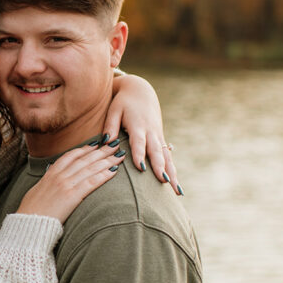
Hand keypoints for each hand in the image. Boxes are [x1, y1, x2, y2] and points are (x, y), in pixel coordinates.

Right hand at [16, 142, 122, 222]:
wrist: (28, 223)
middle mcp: (59, 176)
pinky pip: (91, 182)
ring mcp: (66, 184)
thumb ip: (46, 184)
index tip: (96, 144)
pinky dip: (104, 175)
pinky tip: (113, 171)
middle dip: (100, 151)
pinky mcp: (72, 196)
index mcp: (50, 174)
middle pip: (84, 159)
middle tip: (113, 145)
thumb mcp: (36, 192)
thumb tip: (50, 181)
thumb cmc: (30, 212)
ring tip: (119, 156)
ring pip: (90, 168)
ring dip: (107, 160)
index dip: (84, 149)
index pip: (70, 156)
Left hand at [107, 74, 181, 193]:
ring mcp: (158, 136)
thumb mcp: (114, 110)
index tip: (141, 168)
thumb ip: (110, 126)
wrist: (140, 91)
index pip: (139, 142)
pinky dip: (173, 171)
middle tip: (163, 181)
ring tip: (177, 190)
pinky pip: (168, 158)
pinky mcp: (161, 140)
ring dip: (172, 173)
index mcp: (138, 125)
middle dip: (160, 167)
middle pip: (156, 151)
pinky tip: (176, 186)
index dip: (139, 154)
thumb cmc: (123, 102)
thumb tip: (105, 142)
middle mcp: (151, 132)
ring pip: (166, 157)